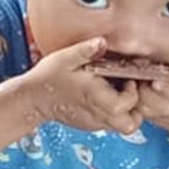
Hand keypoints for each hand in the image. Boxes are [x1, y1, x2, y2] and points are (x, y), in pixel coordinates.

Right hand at [18, 37, 142, 133]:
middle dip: (137, 109)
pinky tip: (104, 96)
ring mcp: (94, 122)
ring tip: (118, 92)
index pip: (126, 106)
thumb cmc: (48, 77)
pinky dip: (114, 113)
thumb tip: (102, 41)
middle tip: (130, 91)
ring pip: (122, 127)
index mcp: (94, 97)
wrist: (32, 99)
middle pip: (130, 125)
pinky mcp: (90, 123)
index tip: (128, 79)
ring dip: (126, 111)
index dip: (133, 93)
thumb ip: (85, 50)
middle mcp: (97, 113)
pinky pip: (110, 123)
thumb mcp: (65, 58)